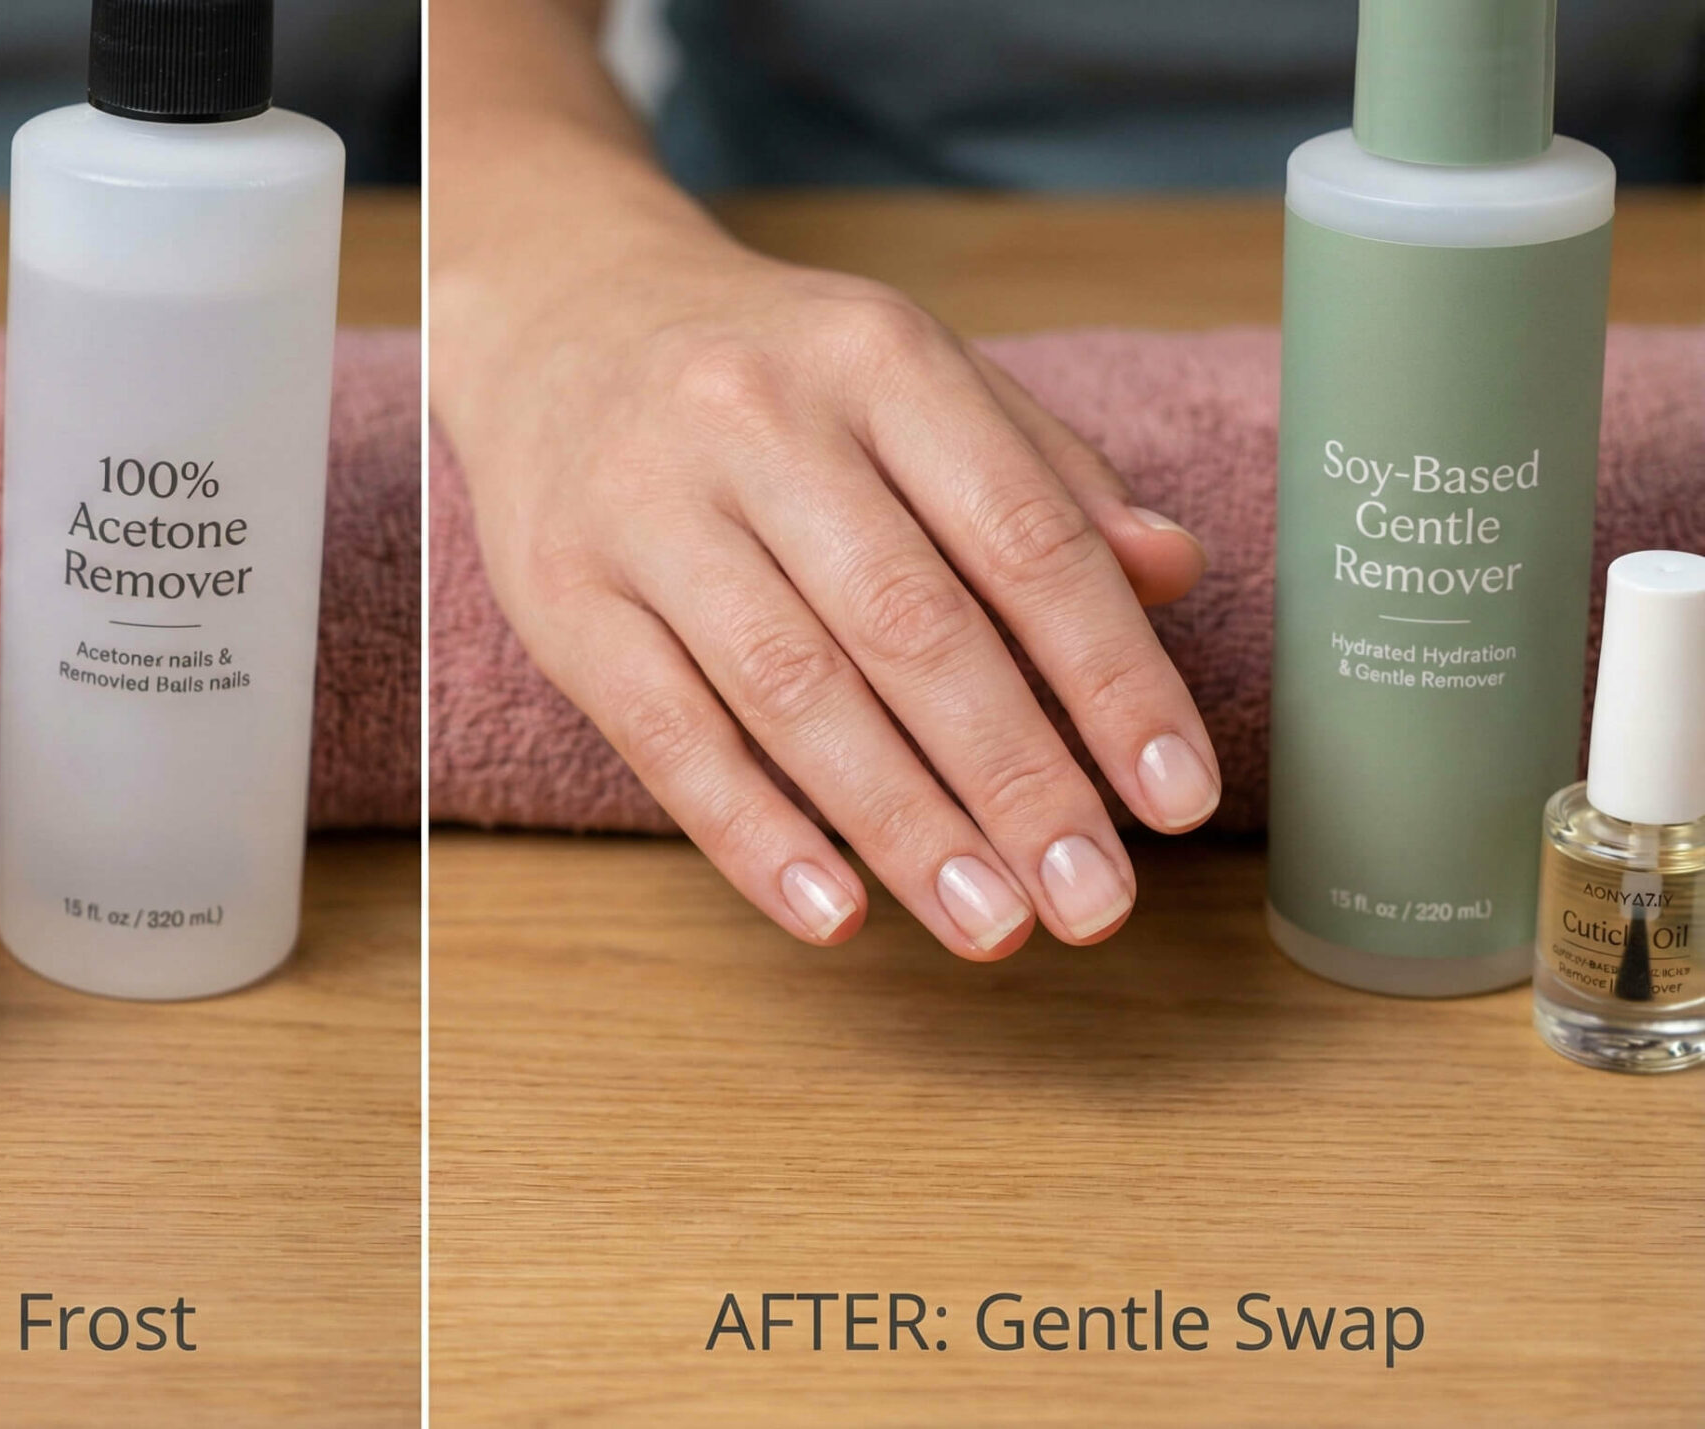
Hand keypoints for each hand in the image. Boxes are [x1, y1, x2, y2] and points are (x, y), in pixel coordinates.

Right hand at [441, 235, 1216, 957]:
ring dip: (903, 825)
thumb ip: (1041, 477)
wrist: (558, 316)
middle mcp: (756, 419)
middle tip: (1094, 901)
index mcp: (876, 358)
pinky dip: (753, 833)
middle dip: (1017, 780)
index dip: (1111, 677)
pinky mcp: (559, 595)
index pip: (1022, 535)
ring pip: (792, 690)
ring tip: (989, 924)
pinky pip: (667, 734)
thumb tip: (1173, 573)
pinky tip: (832, 911)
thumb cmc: (769, 372)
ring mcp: (643, 508)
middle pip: (910, 625)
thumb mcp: (912, 379)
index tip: (1176, 798)